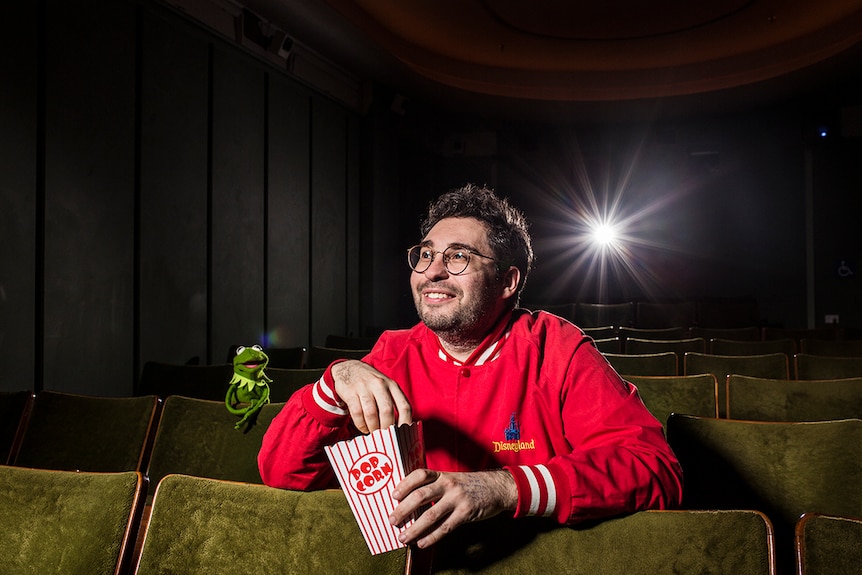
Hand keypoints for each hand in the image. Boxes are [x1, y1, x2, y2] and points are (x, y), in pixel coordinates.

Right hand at [331, 360, 412, 432]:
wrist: (348, 368)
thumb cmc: (370, 383)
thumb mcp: (385, 387)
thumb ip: (393, 402)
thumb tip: (400, 428)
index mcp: (392, 385)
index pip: (404, 406)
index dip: (406, 422)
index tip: (403, 435)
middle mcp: (380, 384)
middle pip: (387, 411)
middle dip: (386, 428)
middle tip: (385, 437)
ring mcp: (364, 387)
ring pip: (371, 413)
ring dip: (373, 427)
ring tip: (373, 432)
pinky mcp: (351, 392)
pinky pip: (357, 413)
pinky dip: (361, 424)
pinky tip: (363, 427)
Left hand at [389, 469, 517, 547]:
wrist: (497, 487)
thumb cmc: (470, 485)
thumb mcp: (452, 480)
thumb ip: (434, 488)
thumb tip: (410, 503)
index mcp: (442, 475)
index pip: (419, 475)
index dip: (404, 484)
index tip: (393, 495)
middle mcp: (448, 484)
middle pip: (420, 496)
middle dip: (403, 510)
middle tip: (391, 521)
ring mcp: (457, 498)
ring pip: (431, 515)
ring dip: (414, 528)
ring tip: (403, 537)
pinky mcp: (466, 512)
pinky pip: (446, 527)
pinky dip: (432, 537)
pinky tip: (422, 543)